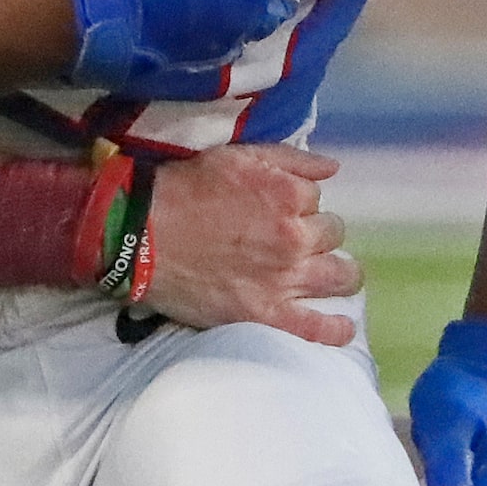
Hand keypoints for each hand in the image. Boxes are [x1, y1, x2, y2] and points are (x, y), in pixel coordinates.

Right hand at [144, 145, 360, 345]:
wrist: (143, 235)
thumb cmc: (187, 189)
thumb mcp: (238, 155)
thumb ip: (291, 159)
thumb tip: (332, 169)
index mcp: (288, 196)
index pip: (317, 199)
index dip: (300, 203)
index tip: (281, 209)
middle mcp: (295, 238)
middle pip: (332, 234)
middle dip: (317, 233)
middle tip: (294, 238)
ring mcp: (285, 280)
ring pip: (340, 276)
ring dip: (342, 273)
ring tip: (333, 276)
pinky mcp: (268, 315)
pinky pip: (316, 329)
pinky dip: (336, 330)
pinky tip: (343, 327)